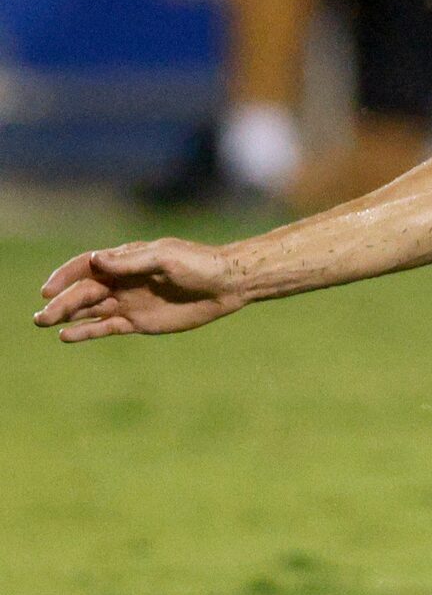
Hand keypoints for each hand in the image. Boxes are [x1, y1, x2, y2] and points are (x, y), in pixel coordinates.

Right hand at [34, 239, 248, 341]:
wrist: (227, 285)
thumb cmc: (199, 264)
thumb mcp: (165, 258)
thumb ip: (131, 261)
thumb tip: (96, 260)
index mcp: (126, 260)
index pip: (86, 267)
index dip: (65, 277)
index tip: (48, 290)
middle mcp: (122, 281)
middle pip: (84, 292)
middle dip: (61, 302)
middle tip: (41, 316)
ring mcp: (129, 302)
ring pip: (90, 310)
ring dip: (67, 316)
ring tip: (44, 323)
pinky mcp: (139, 322)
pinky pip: (106, 327)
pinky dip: (87, 331)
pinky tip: (68, 336)